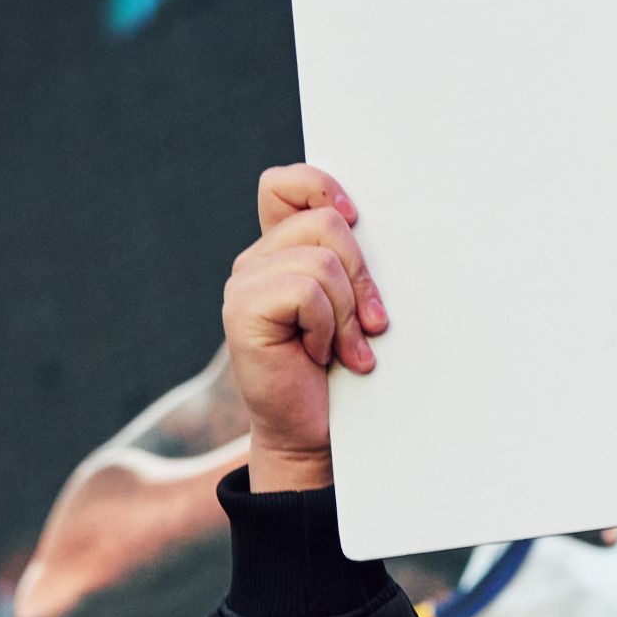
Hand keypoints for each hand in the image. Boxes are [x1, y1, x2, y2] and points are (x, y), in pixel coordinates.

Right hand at [220, 164, 386, 493]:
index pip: (284, 184)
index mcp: (279, 251)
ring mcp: (243, 286)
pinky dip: (328, 327)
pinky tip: (322, 356)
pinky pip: (306, 292)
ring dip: (348, 311)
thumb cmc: (342, 371)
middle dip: (362, 275)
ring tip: (347, 347)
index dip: (321, 187)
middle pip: (324, 223)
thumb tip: (375, 224)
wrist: (316, 432)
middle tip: (372, 322)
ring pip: (321, 260)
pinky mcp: (241, 313)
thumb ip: (350, 263)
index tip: (356, 218)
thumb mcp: (354, 306)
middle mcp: (255, 262)